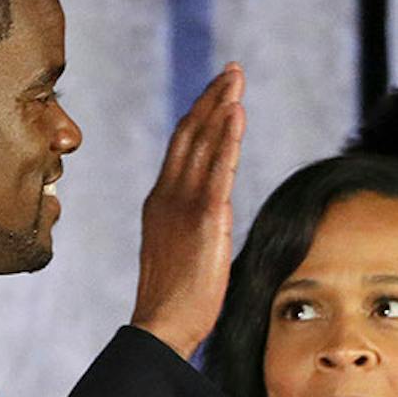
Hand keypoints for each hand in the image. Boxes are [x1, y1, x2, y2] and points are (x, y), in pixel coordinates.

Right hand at [131, 62, 246, 355]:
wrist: (163, 325)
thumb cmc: (177, 300)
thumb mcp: (183, 251)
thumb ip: (195, 225)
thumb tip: (215, 214)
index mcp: (161, 201)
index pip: (181, 147)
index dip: (200, 115)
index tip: (217, 92)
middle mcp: (168, 195)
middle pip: (191, 134)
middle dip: (212, 99)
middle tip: (232, 71)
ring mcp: (183, 205)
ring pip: (203, 144)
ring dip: (221, 107)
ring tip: (236, 80)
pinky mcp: (203, 219)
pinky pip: (217, 170)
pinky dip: (227, 138)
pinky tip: (236, 114)